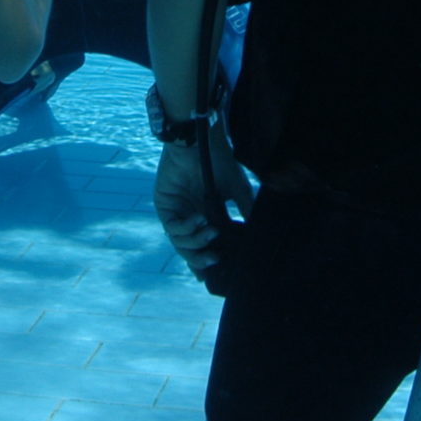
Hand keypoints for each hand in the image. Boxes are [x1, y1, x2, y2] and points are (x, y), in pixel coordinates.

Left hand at [152, 135, 255, 281]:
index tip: (212, 277)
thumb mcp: (238, 191)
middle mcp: (189, 218)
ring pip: (181, 242)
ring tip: (211, 231)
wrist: (201, 143)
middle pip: (189, 250)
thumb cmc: (220, 163)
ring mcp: (176, 213)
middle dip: (201, 259)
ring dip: (197, 241)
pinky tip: (199, 219)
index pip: (202, 247)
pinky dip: (186, 228)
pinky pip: (172, 227)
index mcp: (206, 217)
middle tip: (215, 259)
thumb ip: (245, 212)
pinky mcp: (164, 206)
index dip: (204, 264)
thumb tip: (255, 236)